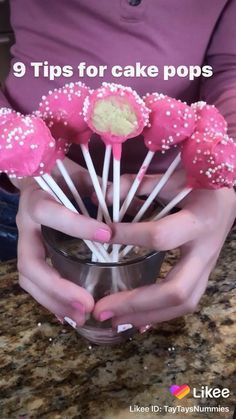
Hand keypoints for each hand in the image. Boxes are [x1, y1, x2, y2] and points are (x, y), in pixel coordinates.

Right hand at [15, 158, 111, 325]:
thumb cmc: (60, 174)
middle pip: (30, 263)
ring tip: (81, 317)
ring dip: (54, 302)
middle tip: (87, 305)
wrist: (36, 175)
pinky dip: (51, 301)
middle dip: (58, 288)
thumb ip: (100, 186)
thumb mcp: (79, 174)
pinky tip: (69, 315)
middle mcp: (25, 225)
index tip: (106, 236)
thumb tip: (128, 203)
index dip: (75, 226)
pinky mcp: (31, 255)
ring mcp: (25, 242)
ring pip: (30, 279)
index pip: (50, 213)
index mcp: (36, 199)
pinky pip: (34, 283)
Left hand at [93, 171, 235, 330]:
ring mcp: (207, 266)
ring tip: (114, 320)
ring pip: (183, 303)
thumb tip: (98, 195)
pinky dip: (160, 313)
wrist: (229, 195)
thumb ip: (137, 185)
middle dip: (136, 303)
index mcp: (199, 220)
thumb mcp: (171, 178)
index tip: (103, 237)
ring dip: (147, 315)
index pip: (162, 236)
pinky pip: (185, 301)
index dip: (130, 236)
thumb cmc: (201, 183)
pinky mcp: (203, 274)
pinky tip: (137, 317)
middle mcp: (205, 250)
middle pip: (176, 290)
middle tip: (101, 309)